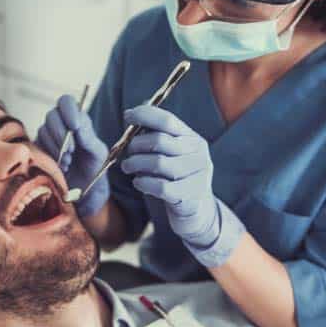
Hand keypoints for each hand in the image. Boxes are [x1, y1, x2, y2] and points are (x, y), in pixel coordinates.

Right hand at [37, 95, 109, 216]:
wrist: (84, 193)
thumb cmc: (94, 169)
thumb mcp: (98, 153)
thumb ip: (88, 137)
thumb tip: (77, 124)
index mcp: (78, 120)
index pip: (67, 102)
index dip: (69, 110)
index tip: (75, 126)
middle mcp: (61, 125)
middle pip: (52, 115)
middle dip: (62, 133)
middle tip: (71, 151)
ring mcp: (47, 137)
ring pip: (43, 130)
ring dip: (56, 146)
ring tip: (68, 162)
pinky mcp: (38, 150)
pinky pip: (36, 145)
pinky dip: (48, 155)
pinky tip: (59, 166)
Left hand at [121, 105, 244, 267]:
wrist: (196, 212)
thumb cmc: (176, 178)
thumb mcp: (172, 154)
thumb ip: (156, 134)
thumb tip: (131, 114)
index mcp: (193, 138)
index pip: (167, 120)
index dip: (145, 115)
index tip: (127, 116)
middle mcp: (198, 154)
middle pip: (159, 141)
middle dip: (136, 145)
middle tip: (127, 154)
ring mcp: (197, 175)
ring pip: (158, 163)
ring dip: (136, 164)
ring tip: (128, 167)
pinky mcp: (189, 196)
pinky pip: (160, 186)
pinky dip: (143, 183)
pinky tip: (138, 183)